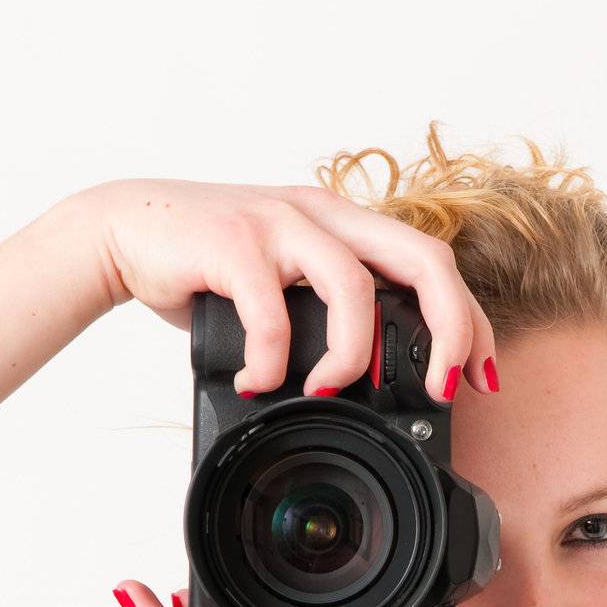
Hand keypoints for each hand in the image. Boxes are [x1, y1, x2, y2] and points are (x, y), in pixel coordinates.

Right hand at [72, 176, 499, 398]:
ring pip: (356, 286)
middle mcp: (324, 214)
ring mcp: (281, 222)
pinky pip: (272, 312)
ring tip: (331, 392)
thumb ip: (327, 318)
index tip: (481, 378)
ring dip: (355, 355)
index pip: (435, 265)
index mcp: (346, 225)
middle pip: (424, 260)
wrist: (125, 230)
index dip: (471, 323)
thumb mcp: (285, 287)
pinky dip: (272, 361)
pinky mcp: (234, 240)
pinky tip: (258, 384)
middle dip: (450, 332)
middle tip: (444, 391)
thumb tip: (368, 386)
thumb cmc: (210, 267)